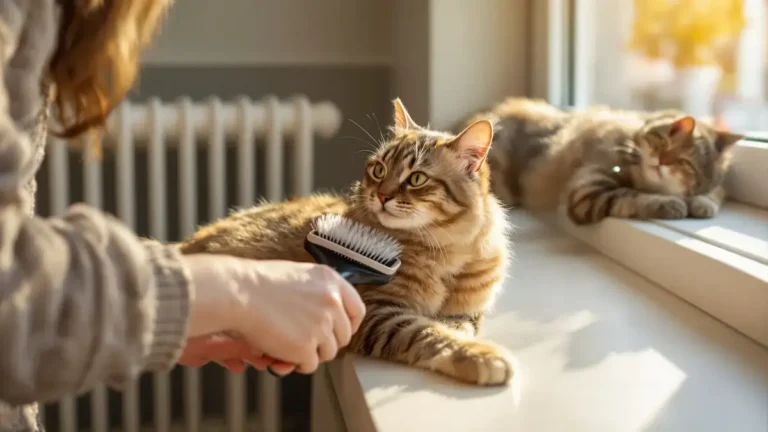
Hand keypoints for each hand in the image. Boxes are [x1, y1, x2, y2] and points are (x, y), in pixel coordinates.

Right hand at [182, 255, 365, 374]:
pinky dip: (296, 363)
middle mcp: (332, 302)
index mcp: (331, 281)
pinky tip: (281, 352)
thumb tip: (327, 318)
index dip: (348, 325)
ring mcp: (321, 324)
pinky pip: (310, 365)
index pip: (357, 310)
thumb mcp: (298, 277)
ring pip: (328, 353)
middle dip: (325, 343)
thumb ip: (318, 294)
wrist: (237, 292)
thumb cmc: (258, 284)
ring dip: (310, 353)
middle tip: (305, 342)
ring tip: (287, 344)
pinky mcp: (307, 346)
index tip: (337, 332)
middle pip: (343, 336)